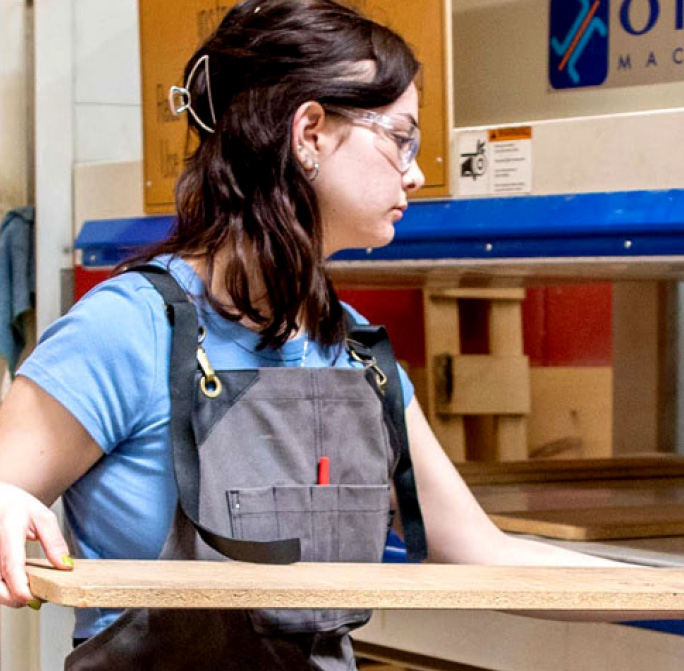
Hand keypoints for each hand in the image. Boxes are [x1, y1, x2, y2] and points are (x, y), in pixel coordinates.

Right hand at [0, 482, 72, 607]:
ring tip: (31, 590)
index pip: (11, 566)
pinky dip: (5, 589)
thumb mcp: (42, 517)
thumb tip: (66, 566)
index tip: (33, 599)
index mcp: (8, 534)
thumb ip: (54, 541)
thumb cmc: (17, 507)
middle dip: (17, 598)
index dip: (21, 587)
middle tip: (40, 597)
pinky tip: (19, 584)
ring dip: (11, 596)